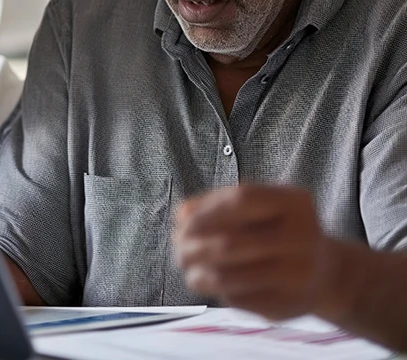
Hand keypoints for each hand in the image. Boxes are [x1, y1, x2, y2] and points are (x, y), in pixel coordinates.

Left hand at [174, 185, 340, 320]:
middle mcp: (304, 237)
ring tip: (190, 271)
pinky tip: (218, 287)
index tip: (183, 222)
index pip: (242, 198)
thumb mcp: (257, 208)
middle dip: (193, 249)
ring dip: (198, 274)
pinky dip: (220, 292)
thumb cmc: (277, 232)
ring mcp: (300, 274)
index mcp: (296, 204)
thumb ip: (217, 204)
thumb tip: (182, 214)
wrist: (325, 273)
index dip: (205, 210)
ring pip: (227, 277)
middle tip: (179, 253)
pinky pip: (238, 299)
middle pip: (229, 243)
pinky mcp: (291, 305)